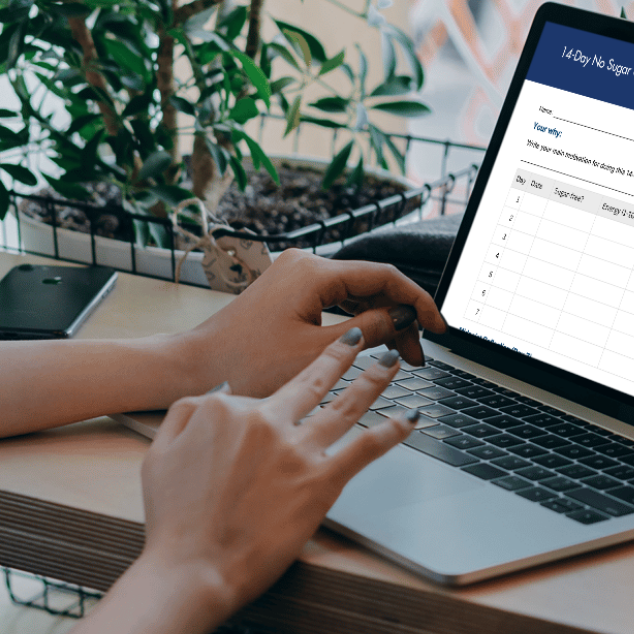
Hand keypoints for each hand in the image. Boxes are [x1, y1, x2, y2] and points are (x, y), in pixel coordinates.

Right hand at [140, 331, 413, 611]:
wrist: (192, 568)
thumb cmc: (174, 521)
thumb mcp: (159, 453)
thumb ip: (186, 414)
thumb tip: (217, 394)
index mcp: (226, 409)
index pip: (259, 395)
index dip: (268, 406)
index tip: (279, 408)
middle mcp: (265, 420)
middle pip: (312, 381)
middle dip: (341, 356)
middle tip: (359, 341)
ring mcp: (296, 450)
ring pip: (345, 405)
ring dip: (373, 380)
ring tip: (391, 363)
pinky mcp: (320, 482)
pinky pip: (365, 447)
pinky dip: (391, 430)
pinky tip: (409, 419)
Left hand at [177, 247, 446, 399]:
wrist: (195, 367)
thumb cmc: (246, 364)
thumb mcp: (317, 354)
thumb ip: (369, 332)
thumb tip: (403, 320)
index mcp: (314, 271)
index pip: (384, 276)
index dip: (417, 301)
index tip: (438, 327)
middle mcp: (305, 265)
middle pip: (371, 284)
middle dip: (400, 318)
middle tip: (417, 355)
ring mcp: (295, 278)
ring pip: (354, 294)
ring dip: (380, 322)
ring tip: (400, 357)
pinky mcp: (288, 294)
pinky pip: (335, 301)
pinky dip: (356, 323)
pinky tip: (371, 346)